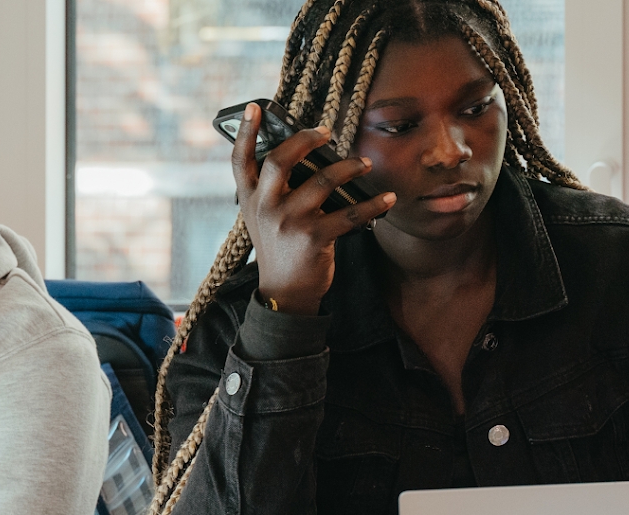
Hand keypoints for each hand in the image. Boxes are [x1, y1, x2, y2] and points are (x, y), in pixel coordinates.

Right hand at [232, 103, 395, 314]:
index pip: (239, 161)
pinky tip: (388, 199)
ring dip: (349, 168)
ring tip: (365, 164)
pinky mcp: (313, 239)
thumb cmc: (279, 248)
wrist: (285, 293)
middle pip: (280, 160)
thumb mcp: (263, 219)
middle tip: (327, 132)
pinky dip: (374, 204)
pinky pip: (350, 213)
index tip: (256, 107)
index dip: (246, 132)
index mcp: (250, 200)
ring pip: (322, 181)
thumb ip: (272, 191)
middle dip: (306, 140)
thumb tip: (302, 155)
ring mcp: (289, 222)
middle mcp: (265, 208)